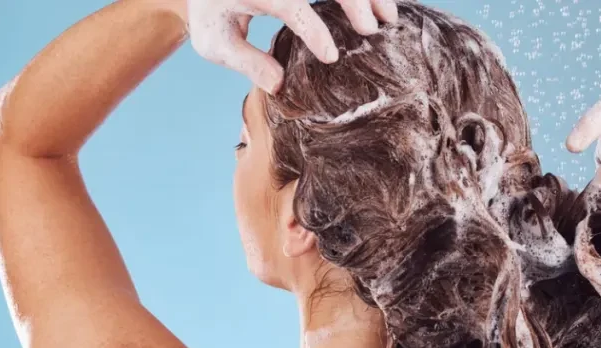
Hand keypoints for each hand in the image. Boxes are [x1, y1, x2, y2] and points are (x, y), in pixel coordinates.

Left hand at [183, 0, 398, 93]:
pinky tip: (381, 6)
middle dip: (354, 2)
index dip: (314, 30)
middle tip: (371, 31)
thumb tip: (278, 86)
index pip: (290, 4)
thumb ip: (246, 61)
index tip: (331, 56)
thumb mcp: (215, 42)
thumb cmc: (212, 12)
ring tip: (388, 18)